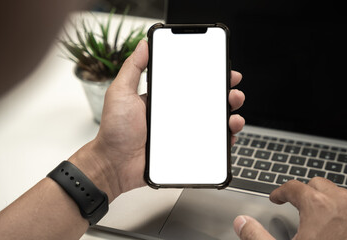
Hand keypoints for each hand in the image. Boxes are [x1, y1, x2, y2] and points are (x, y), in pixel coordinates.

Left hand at [70, 40, 244, 200]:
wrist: (114, 164)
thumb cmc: (115, 131)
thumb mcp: (121, 93)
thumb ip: (132, 68)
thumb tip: (144, 44)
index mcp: (164, 99)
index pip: (192, 83)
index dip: (210, 76)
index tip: (223, 70)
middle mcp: (176, 114)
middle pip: (208, 101)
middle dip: (226, 94)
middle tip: (233, 91)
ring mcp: (182, 133)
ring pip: (213, 122)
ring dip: (229, 115)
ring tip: (233, 113)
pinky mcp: (186, 150)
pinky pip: (210, 144)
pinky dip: (224, 140)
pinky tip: (228, 135)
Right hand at [234, 177, 346, 239]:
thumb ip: (257, 236)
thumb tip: (241, 222)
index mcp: (318, 206)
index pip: (293, 187)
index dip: (279, 192)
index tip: (275, 198)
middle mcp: (340, 203)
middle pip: (316, 184)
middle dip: (303, 192)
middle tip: (293, 203)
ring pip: (336, 192)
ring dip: (323, 197)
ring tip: (312, 212)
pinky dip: (338, 208)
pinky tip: (332, 223)